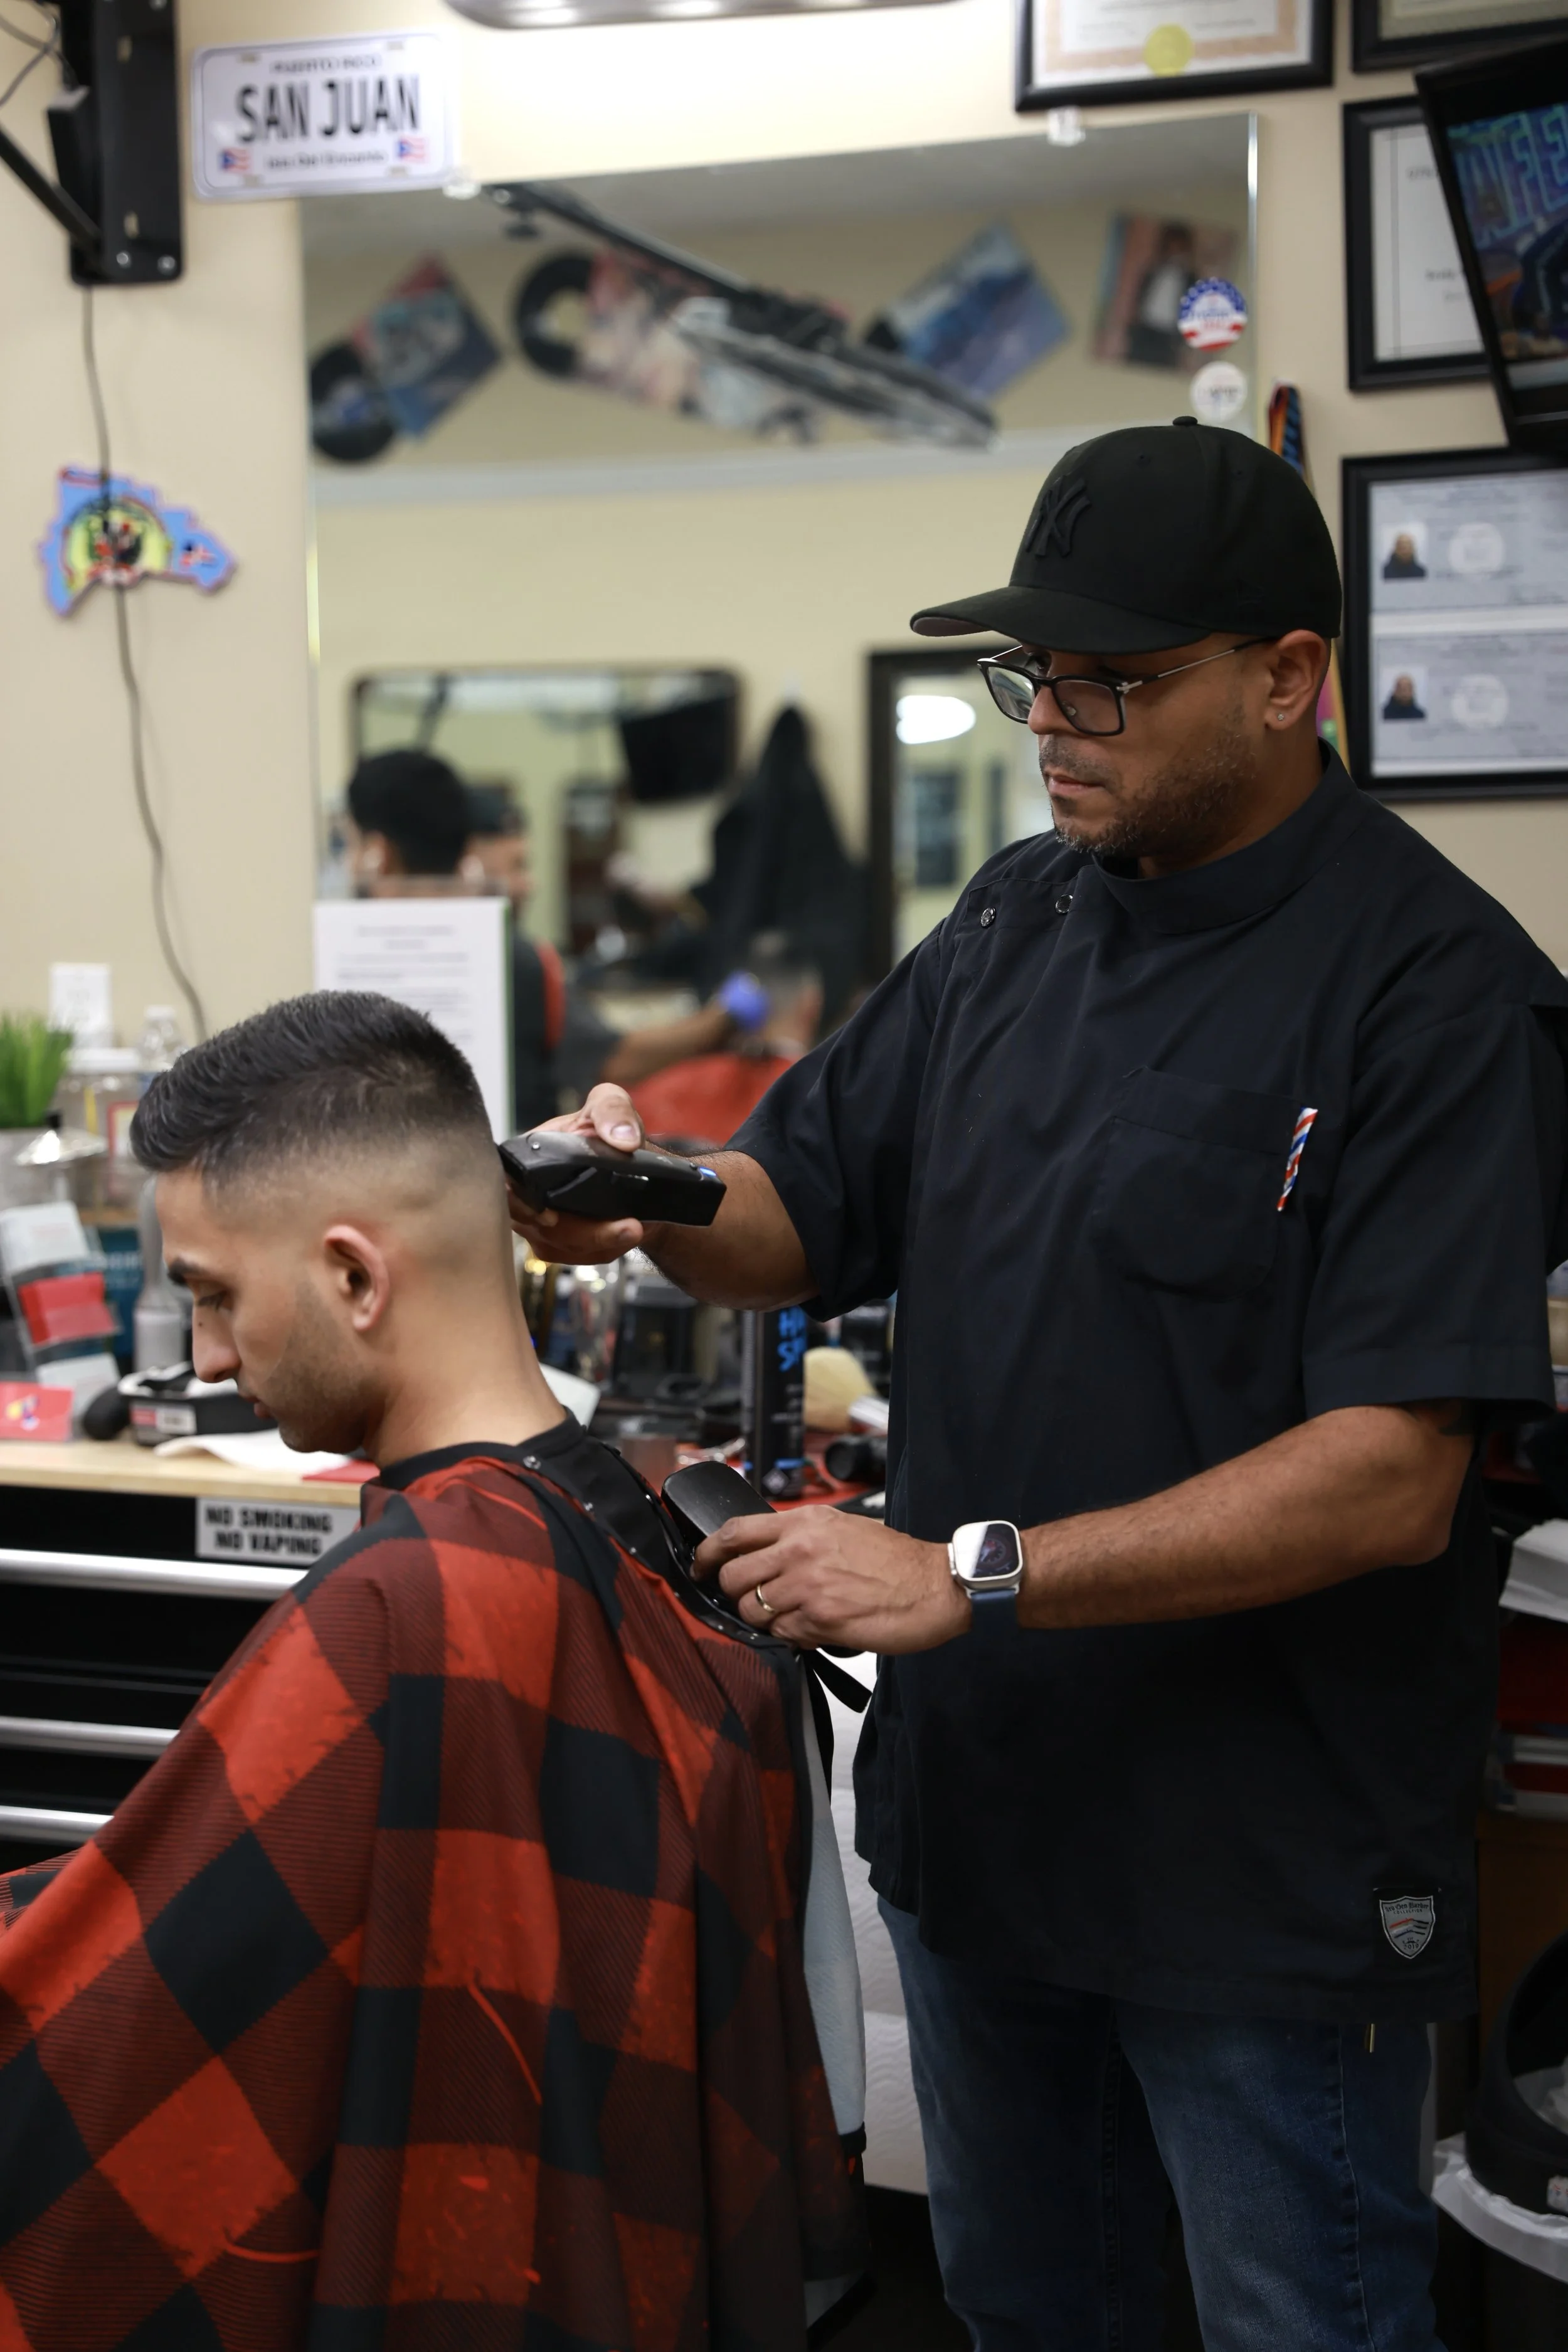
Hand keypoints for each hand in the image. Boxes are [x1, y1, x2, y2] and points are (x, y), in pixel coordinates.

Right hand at [505, 1085, 647, 1265]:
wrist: (634, 1174)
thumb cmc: (610, 1135)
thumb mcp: (612, 1106)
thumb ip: (612, 1109)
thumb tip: (622, 1139)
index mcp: (525, 1158)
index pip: (506, 1187)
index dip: (521, 1205)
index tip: (551, 1216)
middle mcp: (524, 1193)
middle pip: (535, 1226)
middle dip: (581, 1232)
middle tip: (626, 1226)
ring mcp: (537, 1223)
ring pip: (558, 1246)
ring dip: (600, 1243)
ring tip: (634, 1229)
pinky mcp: (557, 1245)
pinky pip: (574, 1257)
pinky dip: (602, 1251)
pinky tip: (623, 1237)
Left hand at [697, 1506, 970, 1653]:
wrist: (937, 1585)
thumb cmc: (898, 1560)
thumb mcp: (843, 1529)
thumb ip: (802, 1537)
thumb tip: (766, 1554)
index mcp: (805, 1523)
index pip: (734, 1532)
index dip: (707, 1552)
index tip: (700, 1565)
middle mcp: (800, 1550)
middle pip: (733, 1576)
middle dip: (734, 1594)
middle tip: (749, 1600)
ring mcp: (808, 1586)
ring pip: (752, 1610)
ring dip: (764, 1619)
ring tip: (790, 1617)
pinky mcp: (820, 1620)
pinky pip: (782, 1635)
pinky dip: (791, 1637)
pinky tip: (813, 1629)